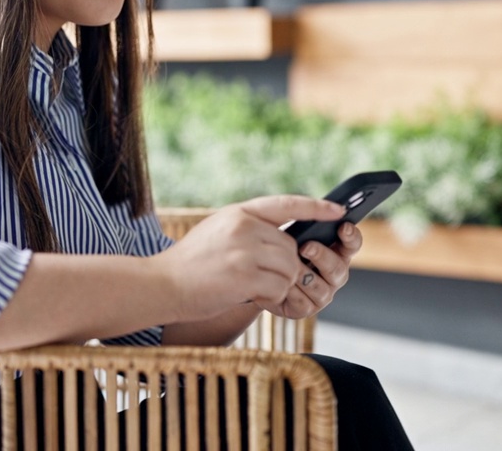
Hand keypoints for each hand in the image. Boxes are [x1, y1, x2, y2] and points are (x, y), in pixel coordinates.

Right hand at [150, 196, 343, 323]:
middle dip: (286, 267)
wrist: (162, 283)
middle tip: (261, 279)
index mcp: (239, 212)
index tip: (339, 211)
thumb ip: (250, 229)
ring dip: (279, 284)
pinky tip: (249, 295)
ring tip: (253, 287)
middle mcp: (244, 226)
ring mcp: (244, 250)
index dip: (315, 207)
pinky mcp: (244, 275)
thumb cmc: (192, 263)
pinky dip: (271, 297)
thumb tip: (287, 241)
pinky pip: (278, 288)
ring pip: (289, 268)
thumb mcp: (219, 231)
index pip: (286, 204)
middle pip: (292, 246)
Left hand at [255, 220, 362, 319]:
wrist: (253, 268)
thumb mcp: (288, 225)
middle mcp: (333, 273)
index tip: (343, 227)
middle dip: (323, 256)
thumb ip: (307, 213)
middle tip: (306, 247)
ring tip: (287, 265)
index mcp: (335, 250)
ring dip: (304, 275)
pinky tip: (280, 282)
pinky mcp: (307, 308)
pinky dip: (292, 291)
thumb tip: (326, 206)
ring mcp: (322, 292)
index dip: (351, 237)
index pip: (352, 243)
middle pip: (339, 268)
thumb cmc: (275, 243)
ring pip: (323, 288)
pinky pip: (305, 302)